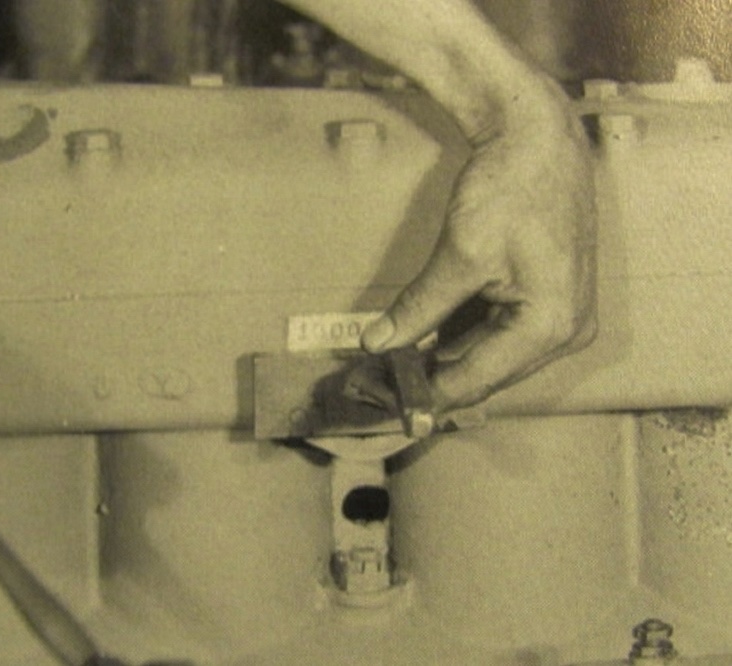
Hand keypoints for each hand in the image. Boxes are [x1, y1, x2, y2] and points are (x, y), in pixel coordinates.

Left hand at [361, 103, 596, 412]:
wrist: (537, 134)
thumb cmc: (512, 185)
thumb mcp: (460, 254)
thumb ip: (419, 307)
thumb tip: (378, 344)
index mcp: (550, 325)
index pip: (475, 379)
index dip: (426, 395)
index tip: (385, 403)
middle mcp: (564, 330)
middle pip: (485, 372)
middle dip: (432, 377)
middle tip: (379, 385)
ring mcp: (560, 316)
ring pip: (489, 354)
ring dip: (443, 358)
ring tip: (392, 363)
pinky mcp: (547, 299)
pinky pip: (498, 331)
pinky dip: (460, 335)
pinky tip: (423, 338)